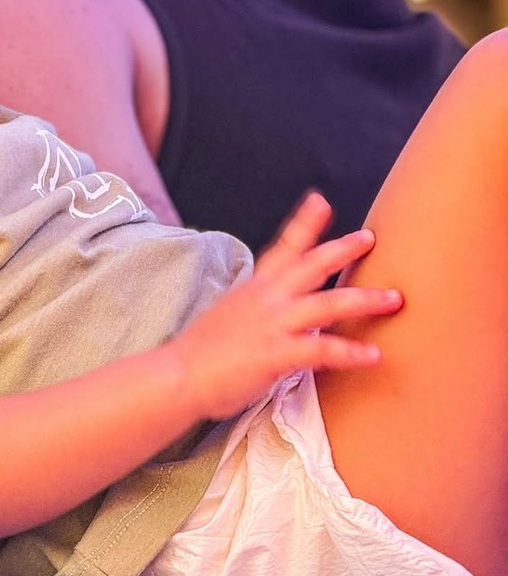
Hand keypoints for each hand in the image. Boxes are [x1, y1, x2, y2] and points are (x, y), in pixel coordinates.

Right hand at [170, 192, 403, 422]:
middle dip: (344, 250)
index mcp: (256, 286)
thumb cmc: (204, 349)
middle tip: (370, 237)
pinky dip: (350, 352)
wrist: (179, 374)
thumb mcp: (233, 313)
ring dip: (364, 300)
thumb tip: (277, 307)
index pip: (284, 247)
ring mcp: (273, 324)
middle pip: (312, 265)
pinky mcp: (276, 354)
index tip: (322, 201)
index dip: (304, 223)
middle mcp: (267, 298)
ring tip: (394, 299)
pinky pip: (322, 350)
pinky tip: (375, 355)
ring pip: (327, 304)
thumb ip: (259, 306)